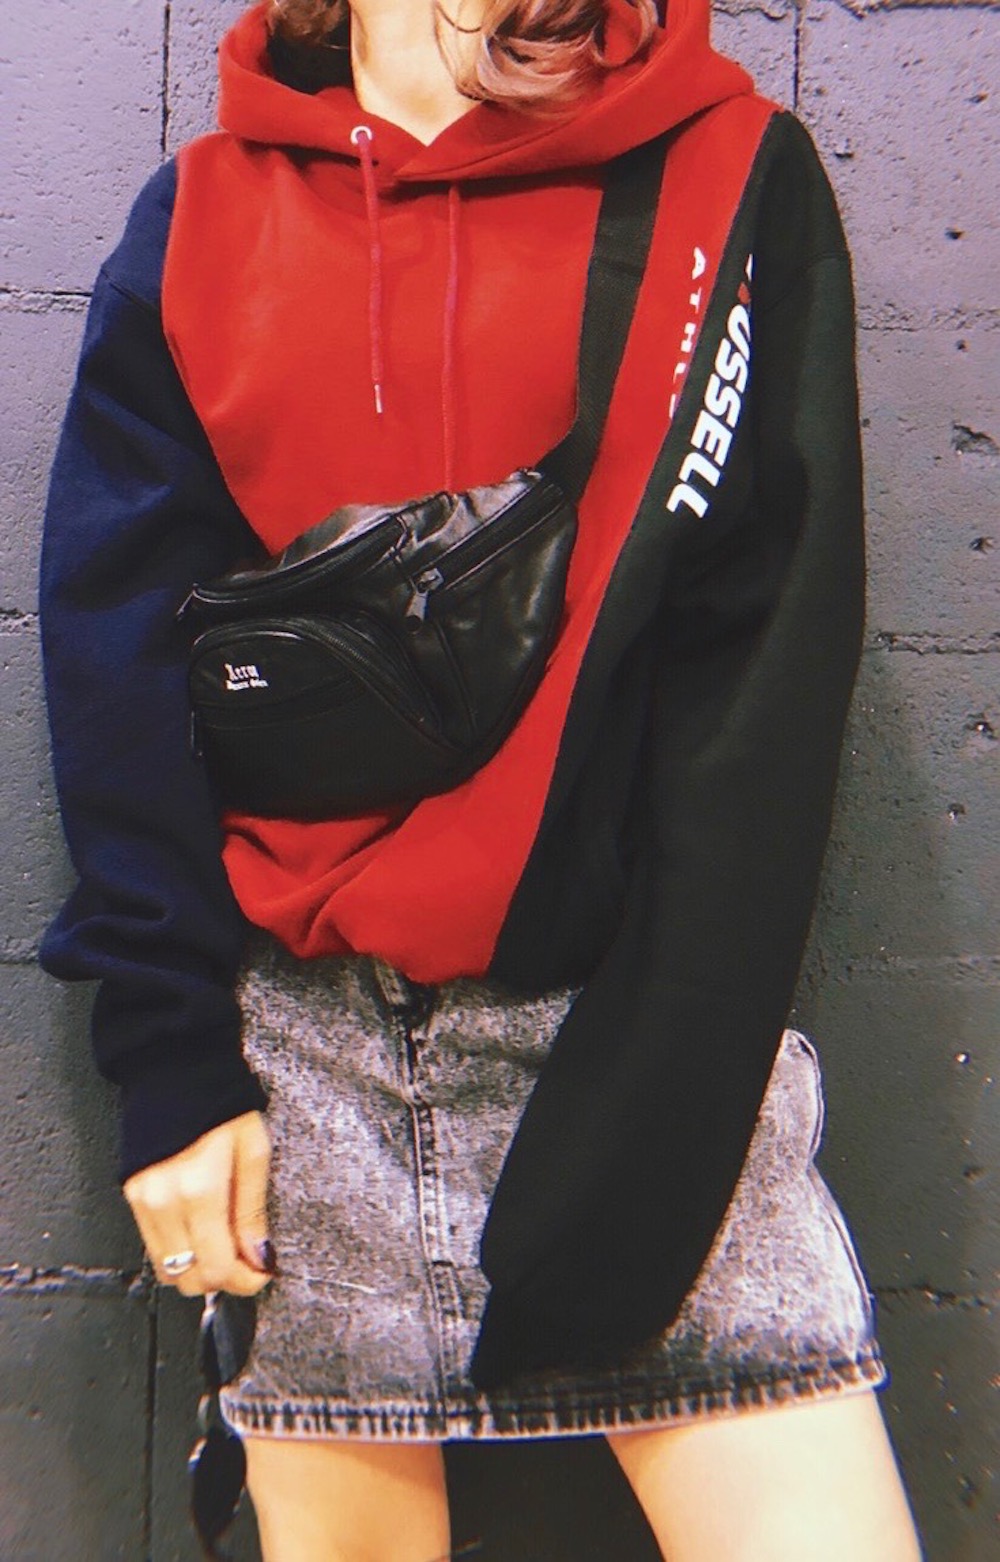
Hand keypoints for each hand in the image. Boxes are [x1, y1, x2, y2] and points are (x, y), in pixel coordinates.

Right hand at [123, 1111, 274, 1296]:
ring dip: (198, 1269)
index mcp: (199, 1189)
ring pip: (166, 1269)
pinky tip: (201, 1232)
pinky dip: (179, 1251)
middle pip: (188, 1278)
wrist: (176, 1070)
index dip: (244, 1281)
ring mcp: (142, 1201)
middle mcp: (164, 1202)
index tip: (261, 1275)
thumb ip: (252, 1211)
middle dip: (222, 1280)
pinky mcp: (131, 1195)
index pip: (217, 1265)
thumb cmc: (220, 1104)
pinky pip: (153, 1246)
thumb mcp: (254, 1151)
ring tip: (224, 1247)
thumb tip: (258, 1258)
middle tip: (246, 1263)